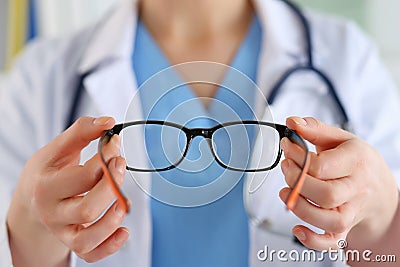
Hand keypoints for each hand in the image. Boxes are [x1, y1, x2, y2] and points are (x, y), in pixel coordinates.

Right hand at [7, 116, 129, 265]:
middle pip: (88, 210)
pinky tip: (124, 230)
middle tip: (121, 164)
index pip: (84, 176)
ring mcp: (62, 230)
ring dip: (113, 219)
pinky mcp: (72, 242)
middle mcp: (52, 212)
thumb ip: (82, 131)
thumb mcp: (57, 148)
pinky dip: (109, 247)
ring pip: (88, 238)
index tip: (115, 142)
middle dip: (113, 186)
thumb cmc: (49, 170)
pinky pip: (90, 254)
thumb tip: (109, 121)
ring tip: (125, 200)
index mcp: (46, 186)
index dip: (107, 157)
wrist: (32, 197)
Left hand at [279, 116, 398, 250]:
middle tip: (285, 167)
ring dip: (300, 208)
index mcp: (356, 162)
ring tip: (285, 193)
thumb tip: (292, 122)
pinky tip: (297, 229)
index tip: (287, 146)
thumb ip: (315, 129)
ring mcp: (351, 211)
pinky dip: (313, 241)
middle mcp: (357, 189)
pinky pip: (332, 242)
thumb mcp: (341, 139)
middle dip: (297, 181)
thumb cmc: (356, 162)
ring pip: (329, 220)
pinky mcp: (344, 228)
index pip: (322, 166)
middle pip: (326, 195)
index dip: (297, 156)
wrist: (379, 189)